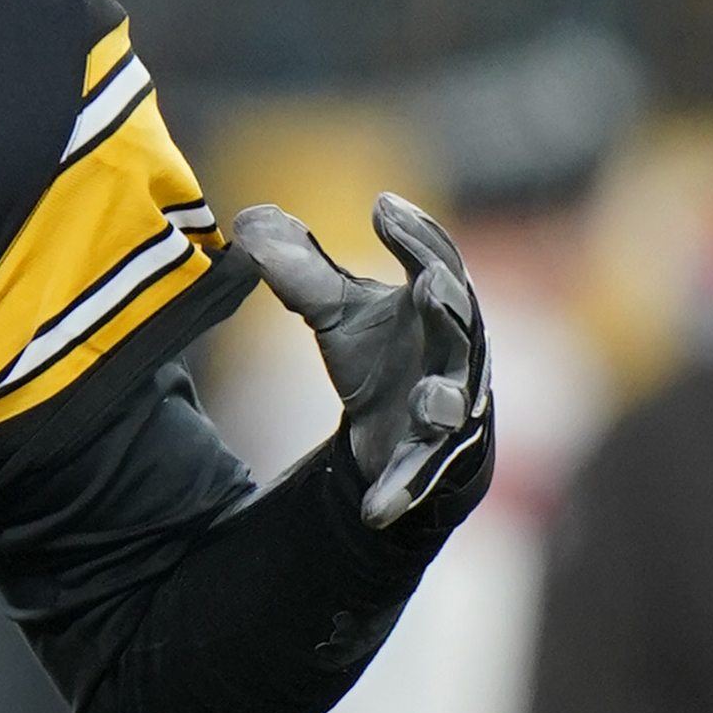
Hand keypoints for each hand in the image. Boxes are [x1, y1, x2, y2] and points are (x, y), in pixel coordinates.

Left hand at [232, 192, 492, 528]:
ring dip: (443, 402)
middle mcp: (453, 358)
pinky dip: (400, 492)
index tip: (382, 206)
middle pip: (462, 328)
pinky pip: (418, 478)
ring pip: (453, 407)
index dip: (418, 236)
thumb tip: (250, 221)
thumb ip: (301, 271)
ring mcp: (446, 415)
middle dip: (450, 306)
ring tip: (431, 399)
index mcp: (437, 311)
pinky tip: (376, 507)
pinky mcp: (426, 464)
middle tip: (432, 283)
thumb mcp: (339, 312)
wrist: (402, 431)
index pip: (438, 263)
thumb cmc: (384, 355)